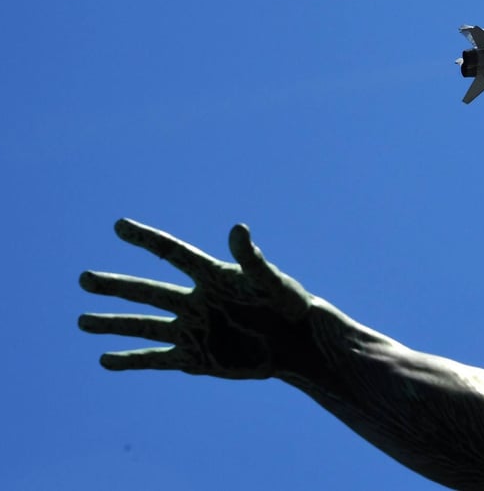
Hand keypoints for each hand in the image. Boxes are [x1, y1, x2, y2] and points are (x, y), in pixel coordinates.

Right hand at [79, 219, 313, 378]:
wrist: (298, 341)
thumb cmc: (289, 304)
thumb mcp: (271, 280)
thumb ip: (251, 258)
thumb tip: (238, 228)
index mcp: (212, 277)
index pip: (173, 254)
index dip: (147, 239)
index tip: (119, 226)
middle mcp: (196, 301)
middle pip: (148, 291)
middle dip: (116, 286)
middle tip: (83, 278)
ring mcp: (194, 329)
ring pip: (144, 326)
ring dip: (113, 323)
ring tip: (82, 321)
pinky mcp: (197, 358)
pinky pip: (157, 359)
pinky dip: (131, 360)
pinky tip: (105, 360)